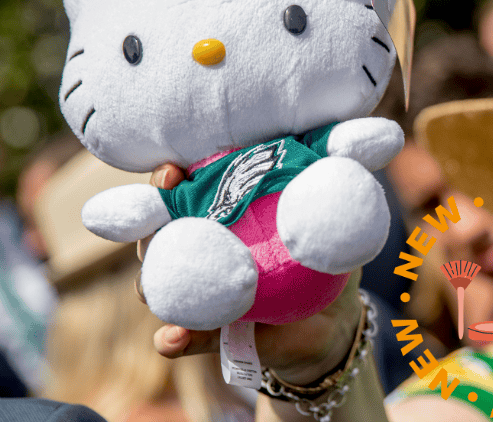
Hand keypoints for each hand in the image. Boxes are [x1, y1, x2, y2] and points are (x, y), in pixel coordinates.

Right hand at [142, 163, 363, 384]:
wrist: (331, 323)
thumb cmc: (322, 259)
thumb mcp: (326, 226)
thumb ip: (325, 198)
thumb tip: (344, 154)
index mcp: (224, 218)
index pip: (185, 190)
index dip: (170, 178)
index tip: (173, 169)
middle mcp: (205, 251)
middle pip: (159, 230)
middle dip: (147, 215)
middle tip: (164, 198)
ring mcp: (205, 293)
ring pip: (159, 283)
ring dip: (151, 279)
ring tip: (154, 279)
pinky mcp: (214, 333)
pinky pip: (185, 338)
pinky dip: (174, 340)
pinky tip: (170, 338)